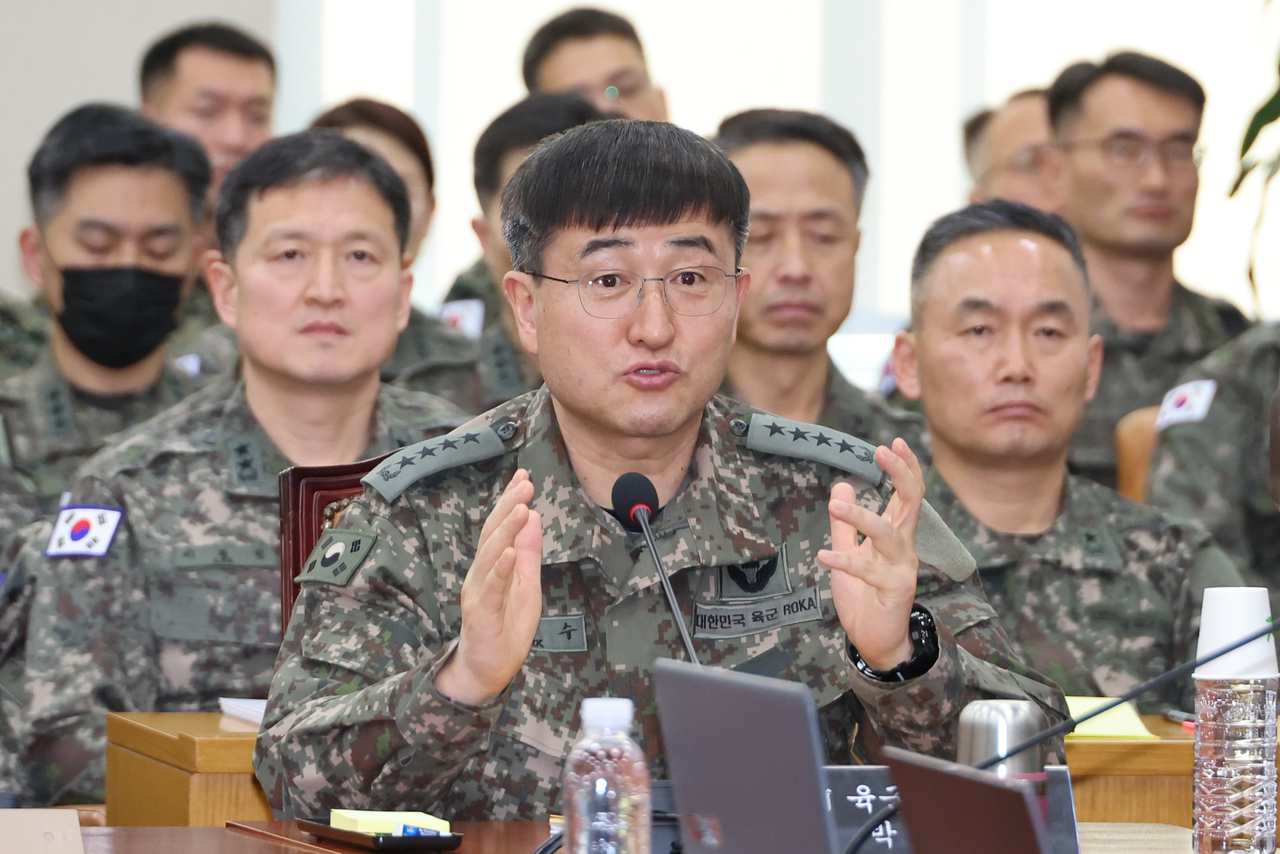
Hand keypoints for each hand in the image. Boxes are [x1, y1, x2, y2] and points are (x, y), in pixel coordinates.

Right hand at [435, 469, 542, 704]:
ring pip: (490, 556)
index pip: (500, 527)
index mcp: (493, 566)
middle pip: (493, 534)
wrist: (489, 670)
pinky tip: (511, 553)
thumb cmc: (506, 627)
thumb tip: (534, 515)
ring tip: (521, 508)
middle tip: (525, 483)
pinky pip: (491, 589)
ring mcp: (478, 593)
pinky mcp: (481, 614)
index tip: (524, 475)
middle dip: (509, 507)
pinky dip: (500, 569)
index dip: (510, 500)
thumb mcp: (528, 585)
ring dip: (506, 531)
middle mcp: (481, 574)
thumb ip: (529, 552)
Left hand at [818, 438, 924, 670]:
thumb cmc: (865, 596)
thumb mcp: (849, 552)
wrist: (876, 640)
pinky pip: (869, 571)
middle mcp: (904, 547)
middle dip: (900, 473)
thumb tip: (841, 484)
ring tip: (835, 507)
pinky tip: (824, 555)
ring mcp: (902, 568)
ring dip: (862, 517)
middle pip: (912, 502)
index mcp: (896, 535)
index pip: (908, 493)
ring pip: (889, 534)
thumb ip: (845, 523)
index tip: (892, 441)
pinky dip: (845, 561)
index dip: (904, 467)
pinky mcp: (894, 590)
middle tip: (881, 450)